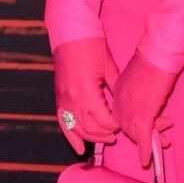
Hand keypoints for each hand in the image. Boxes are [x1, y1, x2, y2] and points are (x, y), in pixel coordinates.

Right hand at [51, 35, 121, 155]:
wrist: (71, 33)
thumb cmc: (92, 47)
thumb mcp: (109, 69)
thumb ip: (115, 91)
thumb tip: (125, 108)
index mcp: (87, 93)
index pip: (105, 121)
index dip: (116, 126)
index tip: (125, 124)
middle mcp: (73, 100)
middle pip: (92, 129)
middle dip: (106, 133)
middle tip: (118, 134)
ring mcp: (63, 100)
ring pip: (78, 129)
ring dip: (92, 137)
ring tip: (106, 139)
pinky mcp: (58, 98)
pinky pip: (63, 124)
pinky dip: (71, 138)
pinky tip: (79, 149)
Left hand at [111, 46, 178, 169]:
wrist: (159, 52)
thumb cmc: (154, 57)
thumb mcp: (141, 75)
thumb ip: (140, 88)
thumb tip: (148, 95)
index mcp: (117, 91)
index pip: (122, 115)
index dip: (135, 124)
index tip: (149, 126)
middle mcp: (120, 102)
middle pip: (128, 127)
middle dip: (145, 134)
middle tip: (163, 136)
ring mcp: (130, 109)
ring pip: (137, 133)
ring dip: (152, 141)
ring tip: (165, 143)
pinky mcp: (143, 114)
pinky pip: (144, 137)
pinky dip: (146, 149)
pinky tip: (147, 159)